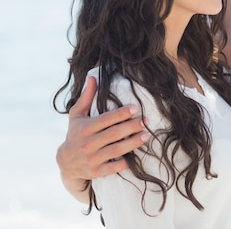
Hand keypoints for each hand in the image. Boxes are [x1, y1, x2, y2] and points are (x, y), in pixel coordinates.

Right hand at [56, 76, 148, 202]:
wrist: (66, 162)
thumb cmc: (76, 132)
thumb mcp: (76, 115)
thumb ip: (86, 97)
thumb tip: (93, 77)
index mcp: (84, 128)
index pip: (105, 119)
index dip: (121, 114)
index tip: (135, 108)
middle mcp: (87, 144)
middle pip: (113, 134)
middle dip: (131, 126)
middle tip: (146, 120)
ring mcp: (92, 159)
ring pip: (116, 150)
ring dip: (133, 143)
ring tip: (147, 135)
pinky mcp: (96, 172)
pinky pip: (114, 168)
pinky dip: (125, 162)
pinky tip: (137, 156)